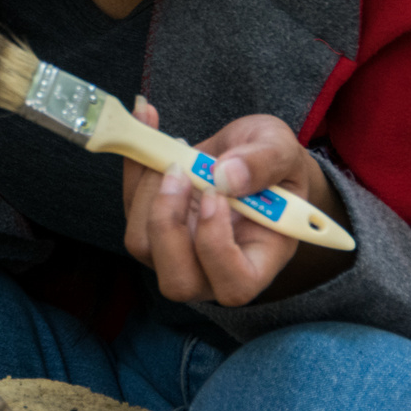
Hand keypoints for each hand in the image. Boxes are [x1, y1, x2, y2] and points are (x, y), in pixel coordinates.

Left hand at [122, 100, 336, 305]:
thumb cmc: (271, 163)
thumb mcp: (281, 149)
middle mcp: (212, 269)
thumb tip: (226, 176)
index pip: (234, 285)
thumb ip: (265, 162)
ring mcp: (176, 252)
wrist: (243, 152)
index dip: (216, 246)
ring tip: (173, 147)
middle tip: (178, 169)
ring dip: (147, 191)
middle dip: (167, 223)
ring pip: (142, 244)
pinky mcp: (150, 227)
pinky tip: (149, 125)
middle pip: (176, 281)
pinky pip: (129, 208)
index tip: (213, 195)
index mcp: (257, 262)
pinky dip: (134, 167)